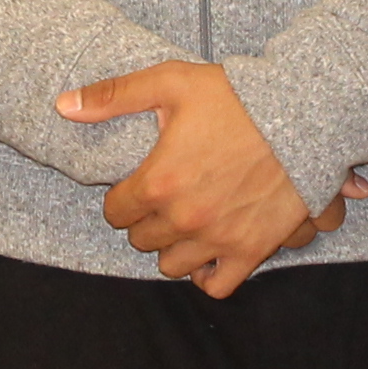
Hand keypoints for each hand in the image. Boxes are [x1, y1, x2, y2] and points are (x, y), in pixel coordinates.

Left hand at [56, 60, 323, 296]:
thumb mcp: (171, 82)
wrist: (304, 115)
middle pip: (142, 240)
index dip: (123, 198)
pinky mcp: (251, 250)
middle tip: (165, 199)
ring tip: (185, 223)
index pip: (116, 212)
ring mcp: (218, 238)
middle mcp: (184, 218)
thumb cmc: (237, 96)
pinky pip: (215, 286)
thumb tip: (63, 106)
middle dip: (147, 220)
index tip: (138, 186)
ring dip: (173, 247)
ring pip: (171, 266)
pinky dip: (207, 274)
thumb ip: (113, 95)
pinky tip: (208, 250)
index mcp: (158, 182)